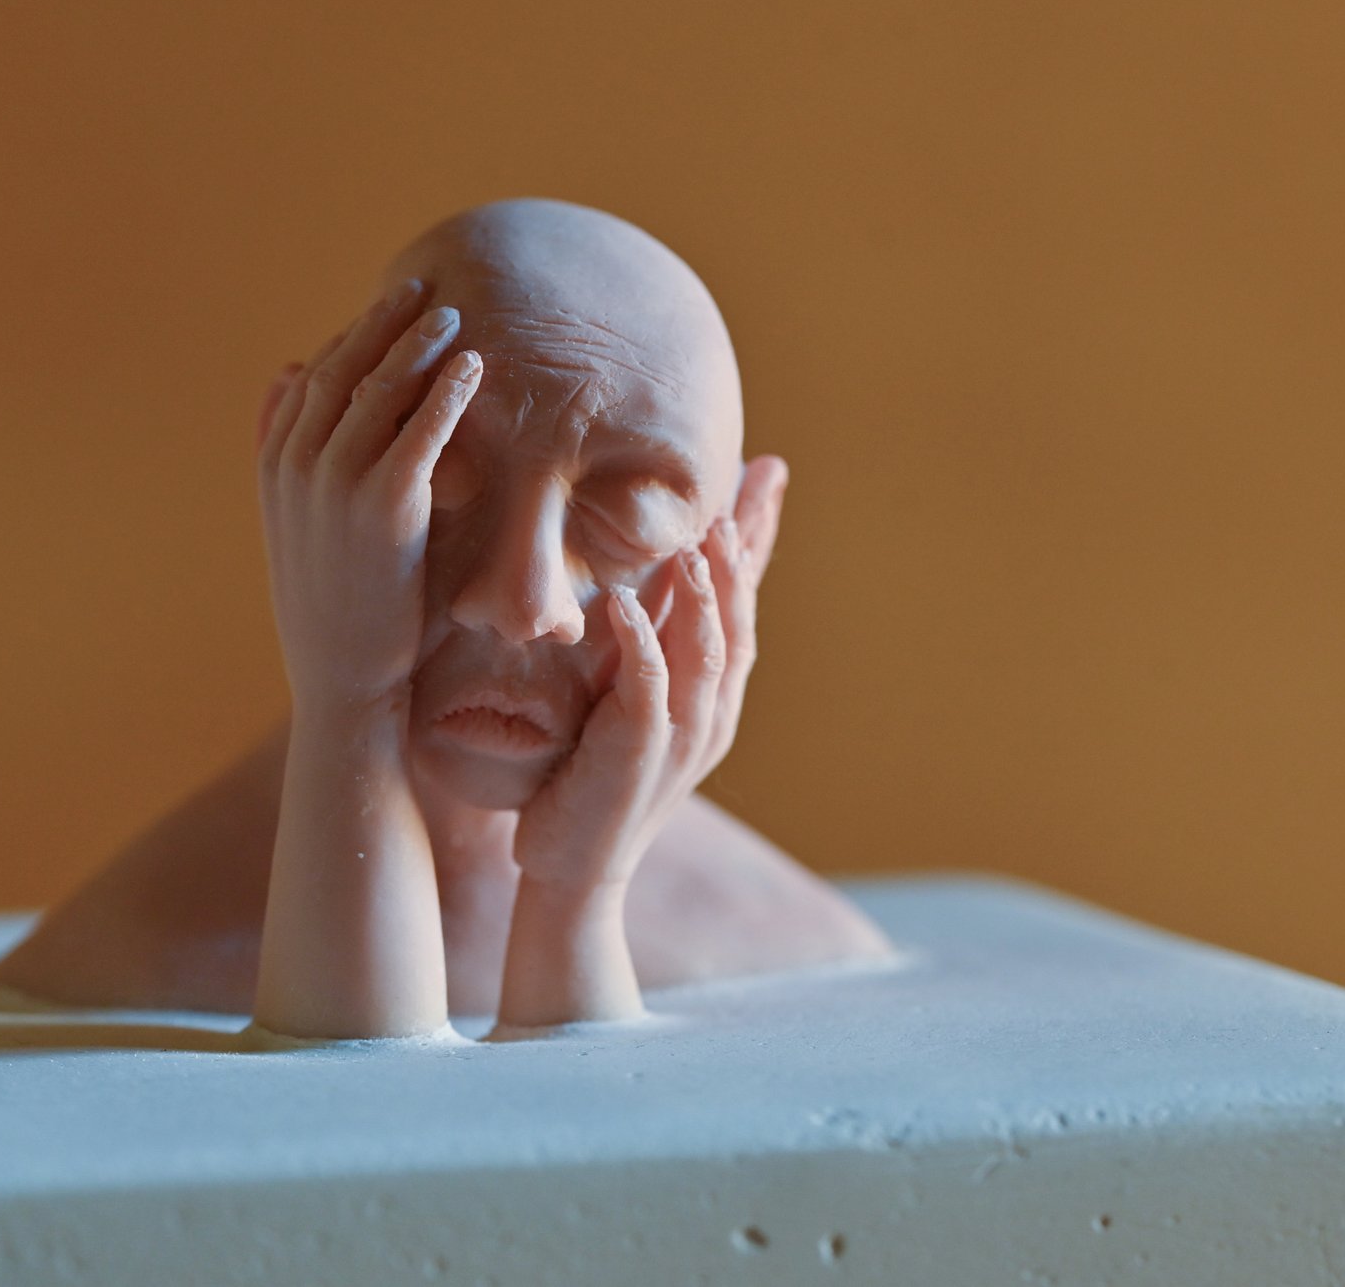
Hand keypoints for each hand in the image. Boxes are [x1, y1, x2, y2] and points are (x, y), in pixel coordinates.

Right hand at [256, 279, 484, 721]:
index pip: (309, 379)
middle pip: (341, 369)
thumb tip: (285, 370)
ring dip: (418, 344)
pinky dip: (448, 390)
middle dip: (382, 324)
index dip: (349, 340)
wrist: (344, 681)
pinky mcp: (386, 503)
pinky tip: (474, 366)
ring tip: (453, 316)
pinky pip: (423, 428)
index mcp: (273, 467)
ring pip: (381, 390)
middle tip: (420, 288)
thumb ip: (290, 447)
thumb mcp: (295, 523)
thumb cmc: (334, 607)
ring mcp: (336, 482)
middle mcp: (297, 466)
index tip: (386, 311)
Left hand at [512, 456, 788, 891]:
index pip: (745, 605)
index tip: (768, 477)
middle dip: (746, 550)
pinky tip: (624, 603)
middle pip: (740, 619)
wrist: (575, 867)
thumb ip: (650, 643)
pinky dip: (640, 642)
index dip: (758, 540)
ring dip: (705, 592)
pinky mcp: (639, 754)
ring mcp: (682, 736)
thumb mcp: (631, 699)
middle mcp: (712, 712)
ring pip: (708, 651)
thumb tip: (653, 581)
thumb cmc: (595, 779)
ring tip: (700, 537)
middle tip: (750, 484)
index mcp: (715, 695)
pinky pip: (647, 687)